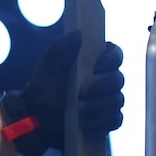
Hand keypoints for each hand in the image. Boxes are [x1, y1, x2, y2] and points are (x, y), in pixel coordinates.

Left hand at [13, 31, 124, 155]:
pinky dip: (101, 121)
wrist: (37, 119)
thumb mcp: (48, 67)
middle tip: (81, 92)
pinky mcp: (106, 120)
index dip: (113, 58)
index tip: (99, 65)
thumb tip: (79, 33)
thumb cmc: (43, 89)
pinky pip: (116, 119)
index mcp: (93, 63)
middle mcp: (104, 81)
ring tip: (78, 110)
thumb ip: (60, 48)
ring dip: (97, 106)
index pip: (115, 54)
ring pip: (118, 100)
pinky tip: (86, 122)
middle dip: (101, 87)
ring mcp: (107, 101)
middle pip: (119, 79)